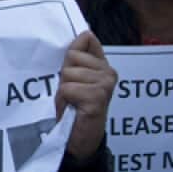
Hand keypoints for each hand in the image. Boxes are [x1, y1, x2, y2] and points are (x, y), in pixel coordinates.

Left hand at [56, 31, 116, 160]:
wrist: (80, 139)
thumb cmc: (75, 107)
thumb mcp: (74, 78)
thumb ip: (78, 57)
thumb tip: (85, 32)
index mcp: (104, 65)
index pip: (86, 39)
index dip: (72, 54)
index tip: (72, 72)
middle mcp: (109, 72)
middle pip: (72, 56)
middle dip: (65, 75)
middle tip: (71, 93)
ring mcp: (105, 85)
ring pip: (68, 73)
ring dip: (63, 90)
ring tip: (72, 102)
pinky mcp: (97, 97)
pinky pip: (67, 88)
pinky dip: (63, 100)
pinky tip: (73, 108)